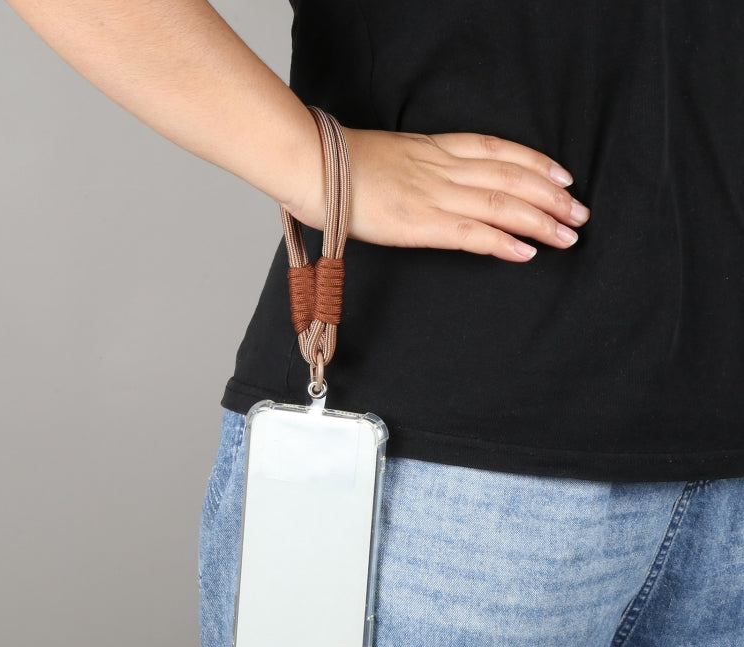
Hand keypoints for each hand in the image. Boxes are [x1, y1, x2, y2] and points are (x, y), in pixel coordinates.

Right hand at [287, 128, 589, 261]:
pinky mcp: (421, 224)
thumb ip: (412, 168)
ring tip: (569, 234)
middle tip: (580, 212)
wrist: (310, 164)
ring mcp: (434, 195)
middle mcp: (443, 169)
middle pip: (511, 179)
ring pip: (502, 205)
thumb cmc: (338, 164)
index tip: (563, 175)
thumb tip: (422, 183)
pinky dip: (504, 242)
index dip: (535, 162)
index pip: (498, 151)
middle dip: (551, 197)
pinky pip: (473, 233)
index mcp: (433, 149)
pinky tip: (528, 251)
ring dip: (541, 221)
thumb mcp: (385, 156)